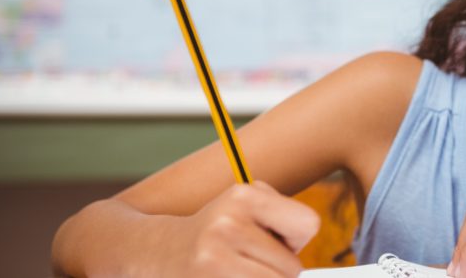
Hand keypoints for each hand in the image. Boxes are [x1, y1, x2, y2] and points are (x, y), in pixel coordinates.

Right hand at [154, 181, 319, 276]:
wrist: (154, 252)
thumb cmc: (217, 232)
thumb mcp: (247, 206)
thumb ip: (286, 220)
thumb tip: (311, 274)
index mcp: (243, 196)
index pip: (308, 225)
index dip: (296, 238)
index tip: (272, 238)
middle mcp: (226, 226)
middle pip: (292, 269)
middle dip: (277, 270)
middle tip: (246, 262)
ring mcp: (212, 262)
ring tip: (236, 272)